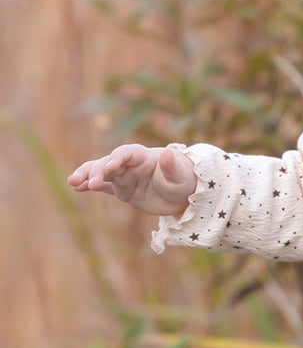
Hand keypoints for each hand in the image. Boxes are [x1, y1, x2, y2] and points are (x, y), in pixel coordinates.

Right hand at [68, 144, 196, 216]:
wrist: (184, 194)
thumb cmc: (184, 179)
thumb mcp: (180, 174)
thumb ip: (172, 165)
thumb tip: (168, 154)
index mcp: (142, 156)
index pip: (125, 153)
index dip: (117, 159)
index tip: (110, 167)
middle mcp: (129, 165)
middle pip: (108, 163)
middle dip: (97, 171)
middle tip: (90, 183)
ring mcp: (124, 177)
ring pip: (100, 173)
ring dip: (86, 176)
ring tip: (73, 182)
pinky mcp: (122, 190)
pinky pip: (103, 187)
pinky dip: (89, 186)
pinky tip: (76, 188)